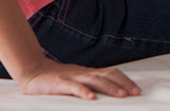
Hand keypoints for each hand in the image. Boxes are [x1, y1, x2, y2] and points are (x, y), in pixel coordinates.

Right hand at [20, 58, 140, 99]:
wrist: (33, 71)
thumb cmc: (56, 80)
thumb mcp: (76, 83)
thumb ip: (90, 87)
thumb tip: (107, 95)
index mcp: (88, 73)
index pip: (111, 73)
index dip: (125, 80)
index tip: (137, 90)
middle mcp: (83, 73)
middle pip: (107, 75)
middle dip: (123, 84)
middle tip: (135, 93)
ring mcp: (71, 76)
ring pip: (94, 80)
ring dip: (109, 87)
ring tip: (121, 95)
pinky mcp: (59, 83)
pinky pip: (73, 87)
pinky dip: (83, 92)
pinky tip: (91, 98)